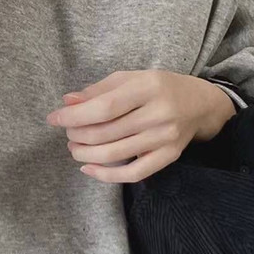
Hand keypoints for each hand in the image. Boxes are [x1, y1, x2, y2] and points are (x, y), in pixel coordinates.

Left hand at [45, 69, 235, 182]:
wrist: (199, 104)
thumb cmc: (158, 87)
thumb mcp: (130, 78)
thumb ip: (98, 90)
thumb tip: (68, 102)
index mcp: (147, 87)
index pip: (103, 107)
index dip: (74, 116)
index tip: (54, 118)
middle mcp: (159, 113)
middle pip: (106, 132)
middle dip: (78, 135)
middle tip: (68, 133)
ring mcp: (165, 138)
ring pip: (115, 154)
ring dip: (86, 153)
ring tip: (74, 147)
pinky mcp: (169, 157)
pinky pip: (133, 173)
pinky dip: (106, 175)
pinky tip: (88, 168)